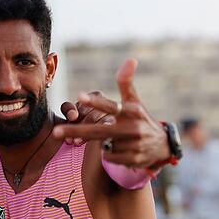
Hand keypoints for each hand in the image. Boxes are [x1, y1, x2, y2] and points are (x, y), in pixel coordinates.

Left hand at [53, 58, 169, 167]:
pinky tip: (121, 150)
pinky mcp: (133, 159)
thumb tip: (130, 59)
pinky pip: (108, 157)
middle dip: (75, 131)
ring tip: (118, 140)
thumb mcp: (135, 101)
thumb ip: (126, 82)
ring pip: (103, 146)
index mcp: (131, 111)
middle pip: (98, 131)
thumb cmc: (141, 119)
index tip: (80, 96)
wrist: (162, 146)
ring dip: (104, 143)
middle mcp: (132, 128)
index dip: (95, 102)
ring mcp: (133, 145)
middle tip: (56, 132)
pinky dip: (110, 153)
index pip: (111, 106)